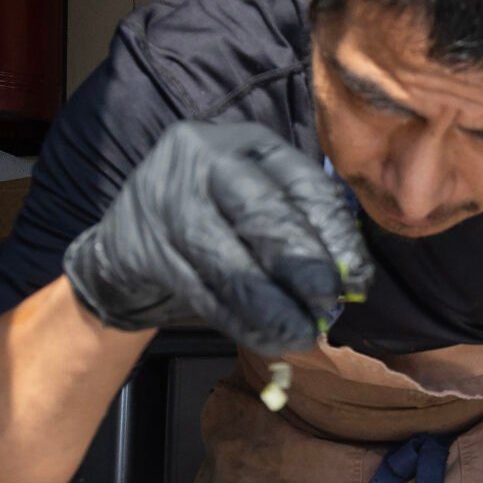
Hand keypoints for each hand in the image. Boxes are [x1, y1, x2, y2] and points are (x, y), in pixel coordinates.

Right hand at [63, 120, 371, 356]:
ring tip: (303, 333)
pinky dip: (242, 323)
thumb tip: (352, 278)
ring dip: (274, 307)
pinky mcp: (143, 248)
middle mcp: (203, 159)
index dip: (336, 235)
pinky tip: (269, 340)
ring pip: (232, 262)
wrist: (125, 244)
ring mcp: (167, 201)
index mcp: (246, 142)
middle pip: (265, 215)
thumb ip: (302, 227)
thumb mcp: (257, 203)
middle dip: (304, 267)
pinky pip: (204, 294)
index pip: (303, 183)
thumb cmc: (215, 222)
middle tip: (328, 305)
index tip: (357, 278)